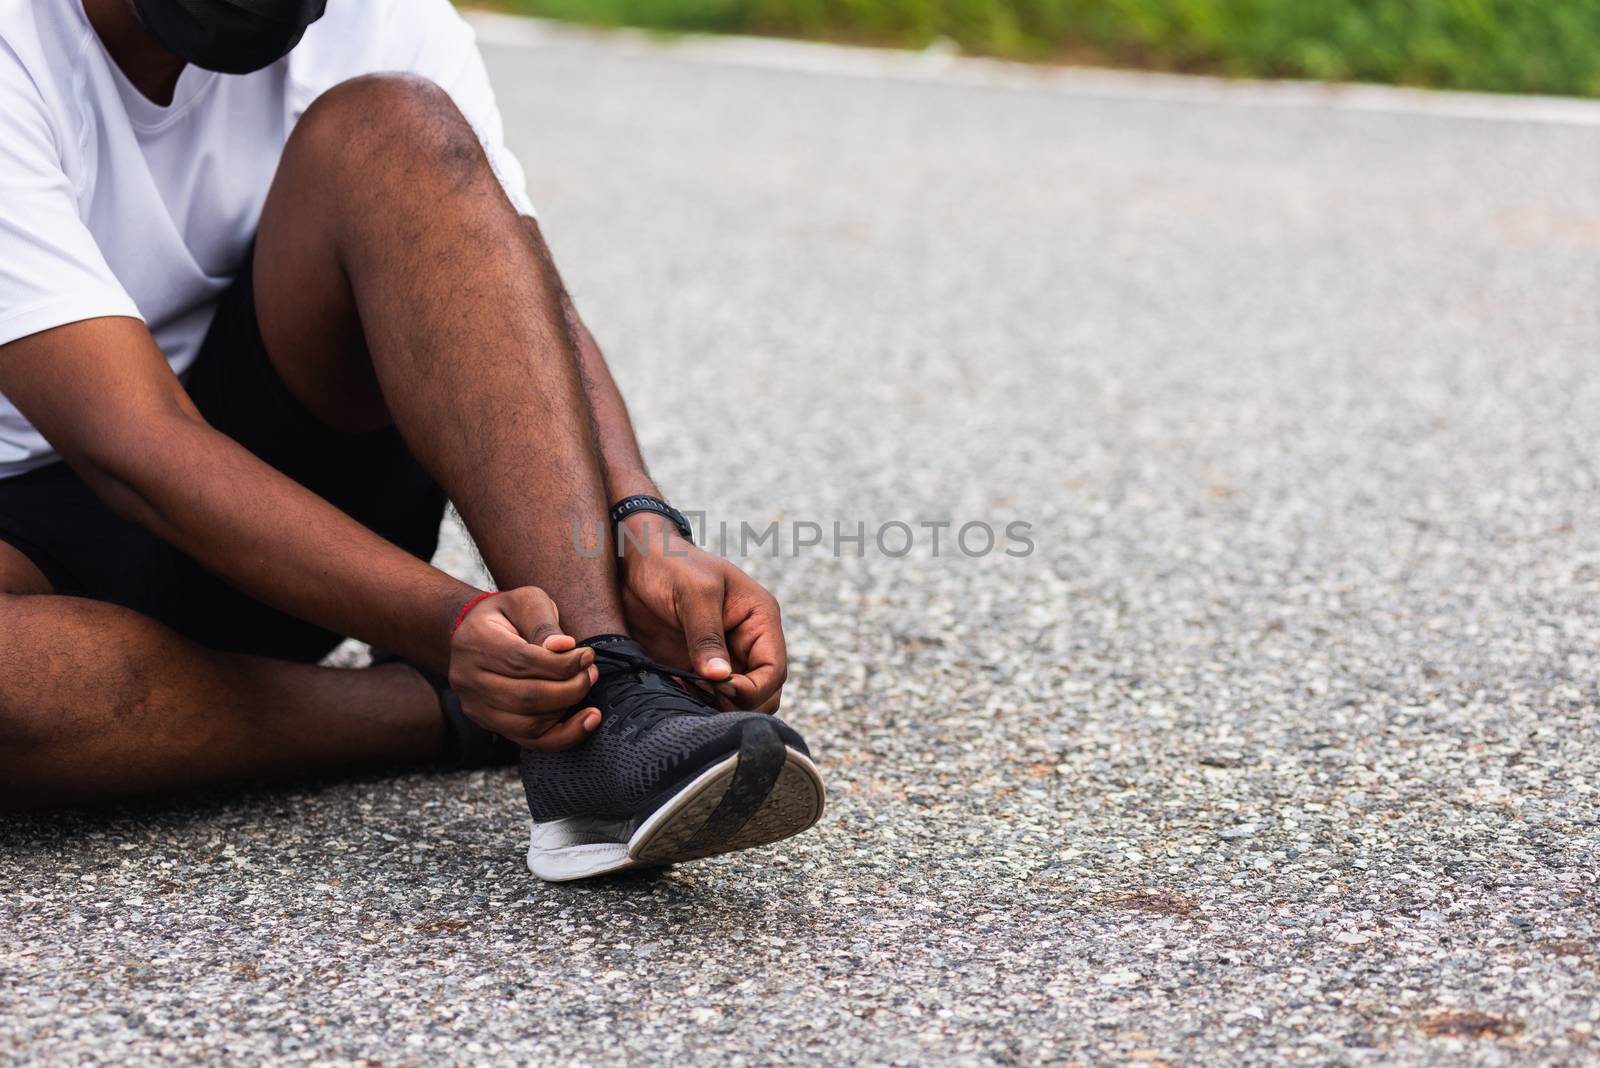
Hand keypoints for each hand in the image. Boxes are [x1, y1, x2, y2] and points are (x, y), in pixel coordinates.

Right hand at [446, 586, 600, 750]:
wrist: (475, 633)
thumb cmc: (508, 615)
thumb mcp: (526, 601)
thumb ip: (543, 622)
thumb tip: (564, 647)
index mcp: (475, 642)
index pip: (522, 661)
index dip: (561, 663)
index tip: (587, 656)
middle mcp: (468, 679)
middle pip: (527, 697)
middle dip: (570, 688)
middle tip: (591, 672)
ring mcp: (476, 706)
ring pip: (529, 724)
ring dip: (568, 709)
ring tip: (585, 685)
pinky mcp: (489, 724)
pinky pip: (530, 741)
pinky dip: (565, 736)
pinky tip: (588, 721)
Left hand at [618, 517, 787, 711]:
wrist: (634, 559)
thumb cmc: (671, 563)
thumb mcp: (694, 592)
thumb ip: (707, 636)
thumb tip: (721, 678)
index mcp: (759, 619)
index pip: (774, 670)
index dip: (753, 689)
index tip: (719, 688)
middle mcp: (747, 642)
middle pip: (763, 692)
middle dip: (738, 703)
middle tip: (701, 693)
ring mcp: (722, 657)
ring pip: (737, 700)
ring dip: (716, 706)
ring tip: (685, 688)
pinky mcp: (696, 666)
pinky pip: (707, 697)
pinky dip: (695, 702)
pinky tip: (673, 686)